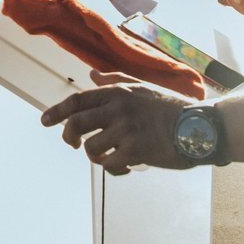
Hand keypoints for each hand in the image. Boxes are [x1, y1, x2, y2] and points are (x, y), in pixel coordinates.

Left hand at [40, 82, 193, 173]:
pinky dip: (113, 169)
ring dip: (96, 156)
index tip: (44, 121)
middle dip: (68, 136)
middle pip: (76, 124)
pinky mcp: (135, 151)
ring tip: (109, 157)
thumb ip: (115, 80)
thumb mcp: (142, 87)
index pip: (78, 100)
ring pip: (90, 148)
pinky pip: (109, 165)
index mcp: (118, 92)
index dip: (57, 111)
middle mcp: (118, 108)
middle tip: (71, 144)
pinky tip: (126, 167)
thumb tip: (92, 75)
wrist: (200, 127)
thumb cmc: (170, 108)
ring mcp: (126, 130)